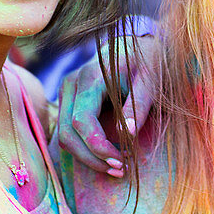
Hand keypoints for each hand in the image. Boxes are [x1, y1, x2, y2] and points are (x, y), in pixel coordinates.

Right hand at [56, 35, 158, 174]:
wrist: (139, 44)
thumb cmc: (148, 61)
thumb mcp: (151, 81)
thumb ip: (138, 106)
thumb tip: (128, 134)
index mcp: (90, 76)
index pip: (82, 121)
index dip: (97, 147)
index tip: (120, 161)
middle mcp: (72, 83)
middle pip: (67, 132)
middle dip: (91, 157)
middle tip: (119, 170)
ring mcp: (67, 91)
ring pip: (63, 134)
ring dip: (86, 156)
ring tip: (116, 166)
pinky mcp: (70, 99)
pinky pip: (68, 130)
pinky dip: (83, 147)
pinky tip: (106, 155)